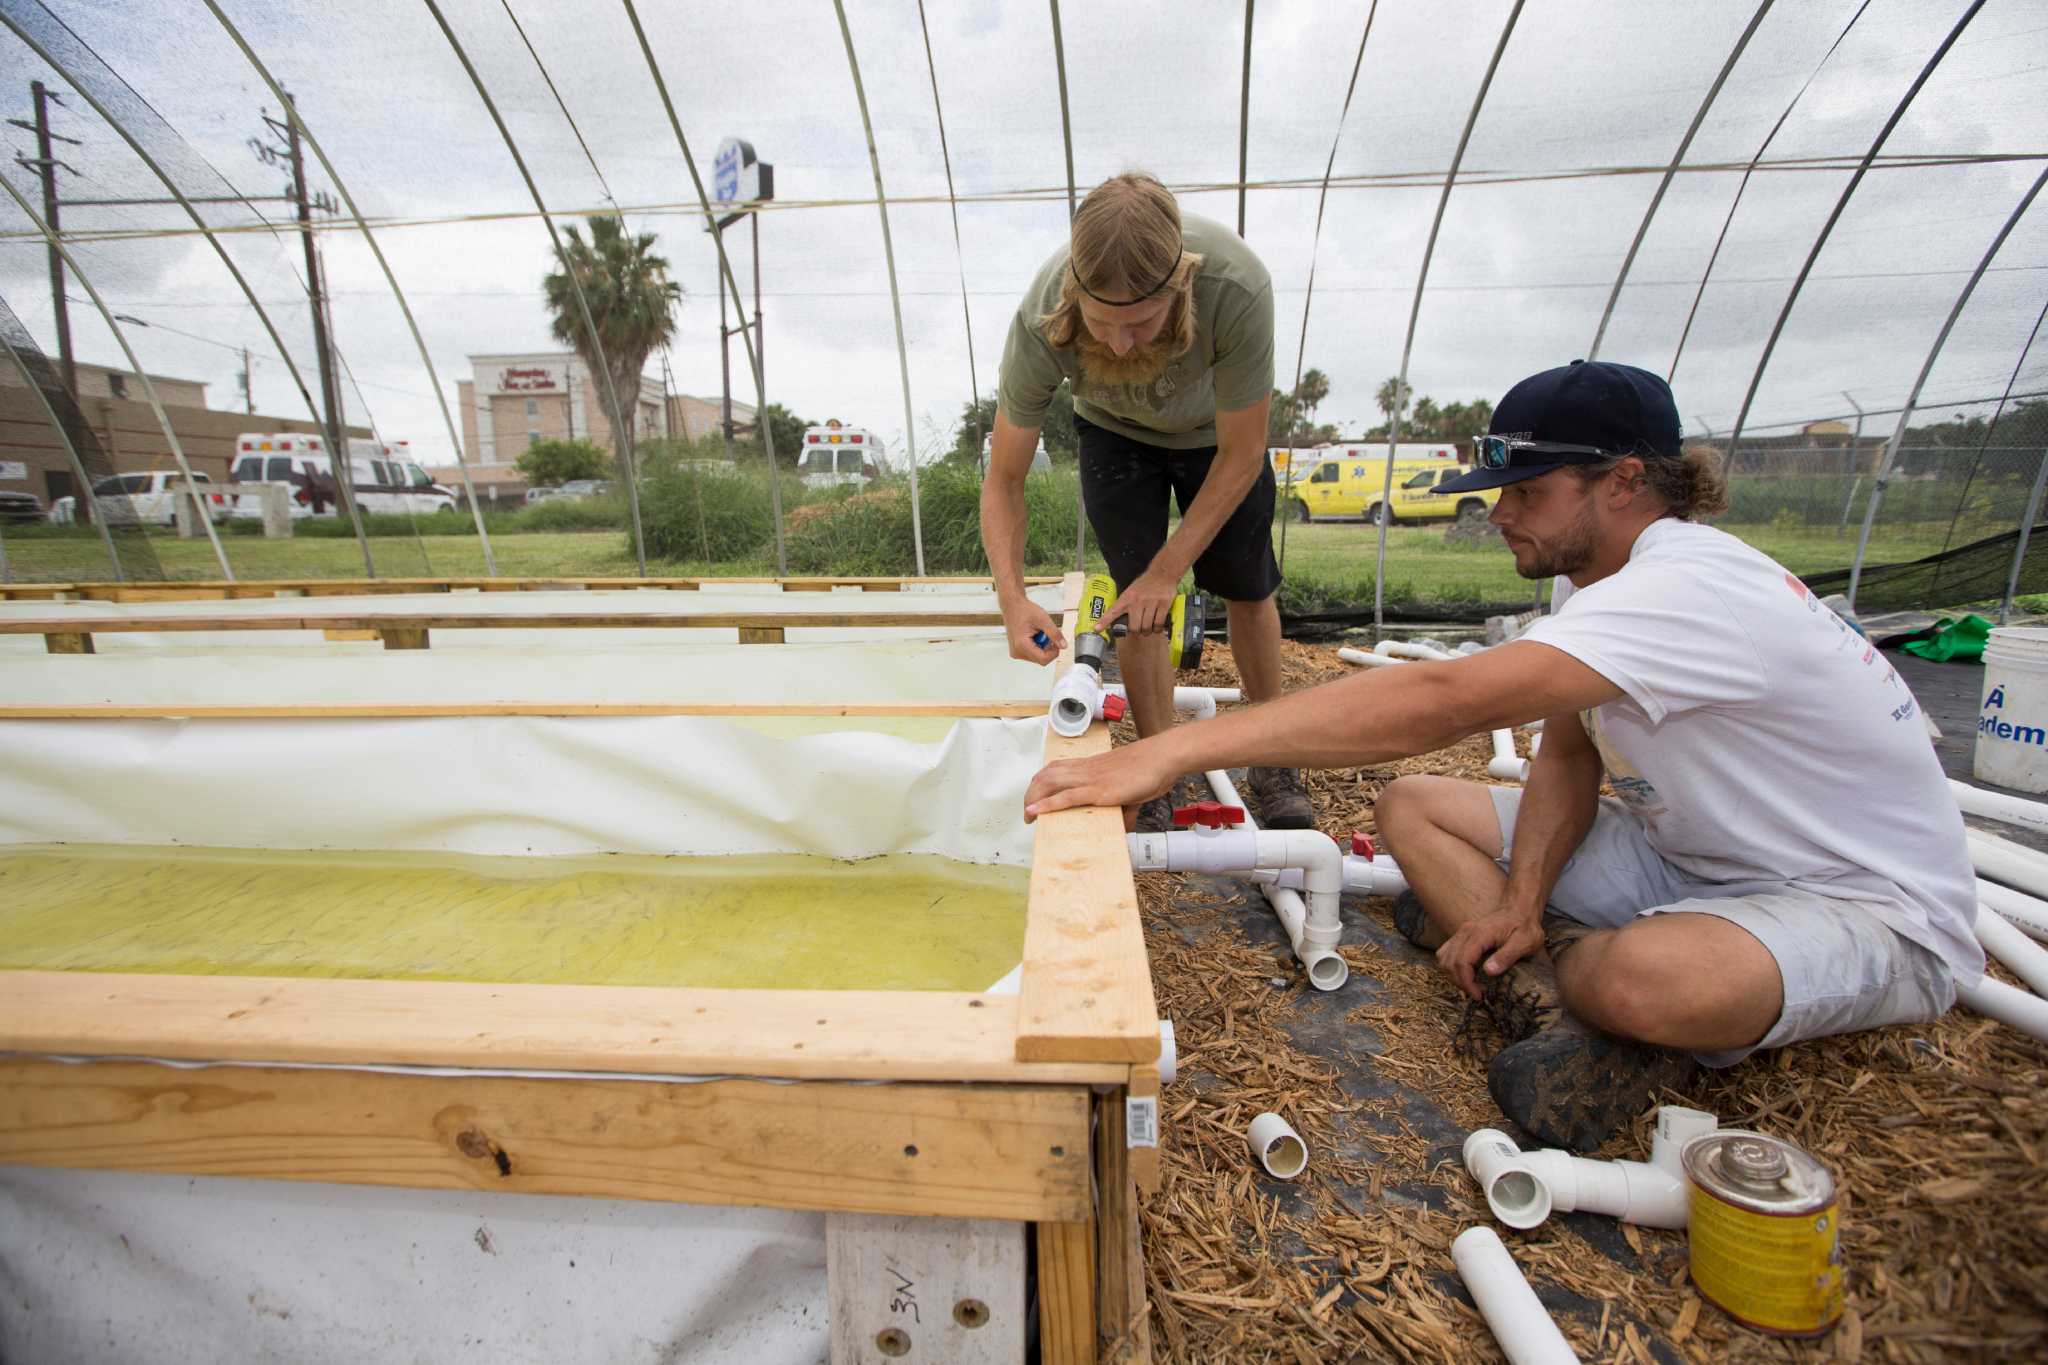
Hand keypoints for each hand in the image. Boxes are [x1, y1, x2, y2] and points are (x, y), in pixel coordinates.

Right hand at [1002, 597, 1064, 664]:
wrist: (1012, 606)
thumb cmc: (1024, 610)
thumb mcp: (1044, 620)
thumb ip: (1055, 634)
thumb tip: (1063, 646)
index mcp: (1022, 645)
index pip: (1044, 659)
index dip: (1054, 652)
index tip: (1056, 642)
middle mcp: (1017, 652)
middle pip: (1041, 659)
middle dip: (1047, 648)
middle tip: (1045, 633)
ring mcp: (1016, 652)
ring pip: (1037, 657)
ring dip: (1042, 647)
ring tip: (1038, 633)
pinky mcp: (1017, 650)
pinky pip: (1032, 654)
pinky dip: (1037, 646)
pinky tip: (1033, 635)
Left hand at [1023, 741, 1176, 822]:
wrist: (1163, 756)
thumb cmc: (1151, 769)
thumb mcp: (1132, 790)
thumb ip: (1125, 808)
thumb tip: (1124, 827)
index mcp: (1091, 766)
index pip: (1056, 768)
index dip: (1041, 782)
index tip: (1035, 796)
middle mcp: (1086, 770)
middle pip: (1046, 776)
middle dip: (1031, 793)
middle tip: (1028, 812)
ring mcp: (1091, 779)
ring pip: (1050, 783)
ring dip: (1034, 799)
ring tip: (1028, 815)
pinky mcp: (1099, 791)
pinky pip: (1067, 797)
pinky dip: (1048, 805)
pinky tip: (1036, 812)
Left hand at [1101, 566, 1178, 635]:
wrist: (1163, 573)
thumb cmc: (1146, 583)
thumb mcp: (1131, 590)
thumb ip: (1125, 604)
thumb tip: (1118, 619)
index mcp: (1127, 598)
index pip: (1112, 611)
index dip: (1104, 621)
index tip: (1096, 629)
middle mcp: (1137, 601)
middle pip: (1134, 627)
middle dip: (1136, 632)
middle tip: (1138, 630)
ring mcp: (1151, 603)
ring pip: (1146, 627)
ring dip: (1147, 631)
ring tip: (1148, 628)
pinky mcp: (1163, 604)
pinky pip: (1159, 624)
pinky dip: (1157, 628)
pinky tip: (1156, 626)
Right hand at [1435, 908, 1546, 1001]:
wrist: (1520, 909)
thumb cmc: (1525, 926)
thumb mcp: (1525, 943)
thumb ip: (1506, 956)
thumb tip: (1488, 971)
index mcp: (1480, 934)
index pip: (1462, 962)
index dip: (1467, 982)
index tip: (1479, 996)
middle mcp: (1466, 931)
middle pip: (1449, 962)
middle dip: (1460, 982)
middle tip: (1477, 994)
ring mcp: (1462, 932)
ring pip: (1443, 957)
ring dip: (1453, 975)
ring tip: (1470, 986)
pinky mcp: (1462, 935)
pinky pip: (1446, 952)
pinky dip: (1451, 967)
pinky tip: (1465, 974)